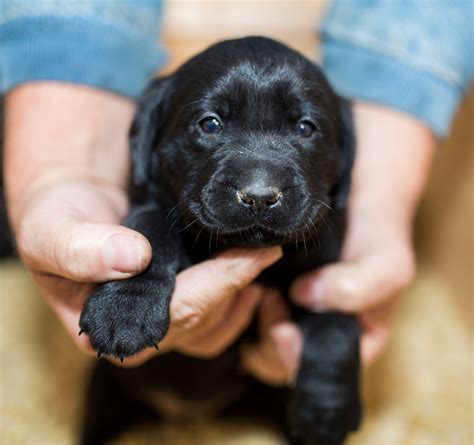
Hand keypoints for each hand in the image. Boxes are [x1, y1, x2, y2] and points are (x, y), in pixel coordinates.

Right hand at [4, 83, 281, 365]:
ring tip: (266, 260)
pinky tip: (254, 277)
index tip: (253, 255)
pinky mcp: (176, 305)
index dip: (219, 283)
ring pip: (215, 324)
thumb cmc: (58, 220)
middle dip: (239, 283)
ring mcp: (160, 322)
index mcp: (108, 327)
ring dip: (244, 294)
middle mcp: (139, 333)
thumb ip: (80, 247)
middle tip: (271, 247)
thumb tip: (133, 257)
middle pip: (202, 319)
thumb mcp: (50, 229)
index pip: (175, 312)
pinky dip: (239, 300)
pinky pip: (216, 319)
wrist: (74, 210)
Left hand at [241, 102, 435, 384]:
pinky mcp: (275, 285)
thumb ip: (361, 287)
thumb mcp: (386, 262)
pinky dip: (244, 296)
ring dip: (253, 317)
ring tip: (254, 285)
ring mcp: (295, 308)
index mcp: (350, 338)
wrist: (357, 193)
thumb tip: (306, 296)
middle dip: (268, 337)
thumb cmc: (378, 233)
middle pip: (282, 357)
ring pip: (262, 334)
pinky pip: (253, 303)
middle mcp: (318, 329)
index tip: (280, 323)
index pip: (314, 368)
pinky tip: (243, 275)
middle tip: (265, 299)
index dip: (292, 355)